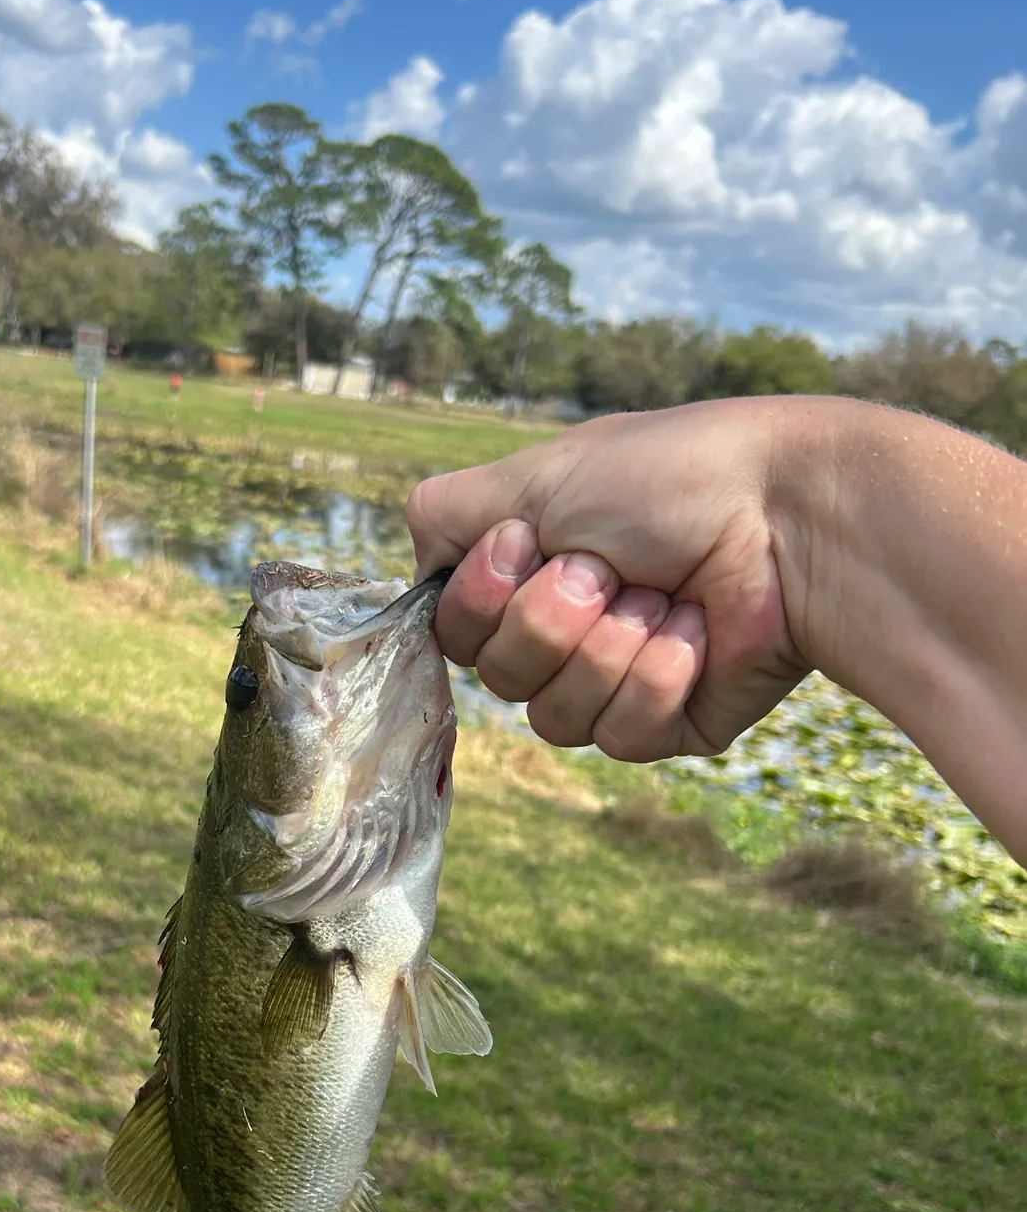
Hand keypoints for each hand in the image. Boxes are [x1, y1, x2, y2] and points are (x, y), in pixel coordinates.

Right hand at [407, 399, 813, 761]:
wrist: (790, 515)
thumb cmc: (668, 478)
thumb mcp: (536, 473)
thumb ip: (445, 515)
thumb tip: (421, 571)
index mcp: (526, 571)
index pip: (452, 629)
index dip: (481, 596)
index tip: (527, 543)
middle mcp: (562, 629)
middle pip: (496, 677)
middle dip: (551, 617)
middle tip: (609, 566)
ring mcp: (614, 680)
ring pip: (553, 717)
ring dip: (608, 646)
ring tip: (662, 596)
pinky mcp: (670, 723)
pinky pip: (620, 738)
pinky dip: (656, 677)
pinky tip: (695, 635)